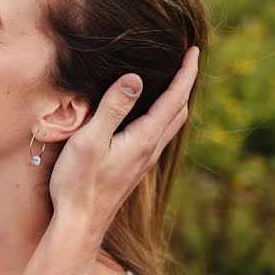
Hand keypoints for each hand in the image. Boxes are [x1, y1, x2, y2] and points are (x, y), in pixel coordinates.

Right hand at [49, 46, 199, 231]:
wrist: (80, 223)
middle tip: (187, 61)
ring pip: (170, 126)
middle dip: (186, 85)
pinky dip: (162, 116)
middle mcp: (150, 150)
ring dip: (175, 101)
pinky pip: (157, 135)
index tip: (194, 51)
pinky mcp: (133, 168)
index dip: (186, 73)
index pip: (174, 99)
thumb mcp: (91, 139)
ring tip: (172, 83)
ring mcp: (143, 161)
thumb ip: (113, 108)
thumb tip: (136, 78)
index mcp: (143, 139)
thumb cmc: (80, 182)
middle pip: (179, 112)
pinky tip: (148, 116)